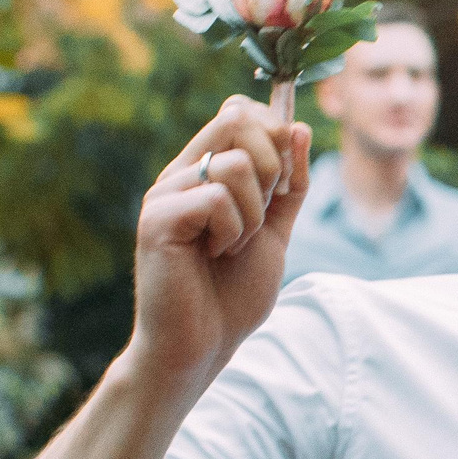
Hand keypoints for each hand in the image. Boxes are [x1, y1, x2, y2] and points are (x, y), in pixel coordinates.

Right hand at [121, 95, 310, 399]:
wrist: (201, 347)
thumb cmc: (232, 295)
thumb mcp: (276, 232)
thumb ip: (290, 185)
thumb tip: (300, 127)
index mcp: (204, 171)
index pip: (240, 110)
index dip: (275, 134)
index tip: (281, 184)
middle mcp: (179, 173)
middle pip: (238, 118)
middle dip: (272, 168)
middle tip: (258, 217)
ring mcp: (165, 193)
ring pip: (236, 163)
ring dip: (253, 214)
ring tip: (230, 246)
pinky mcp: (157, 218)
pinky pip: (217, 197)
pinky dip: (234, 232)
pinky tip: (215, 256)